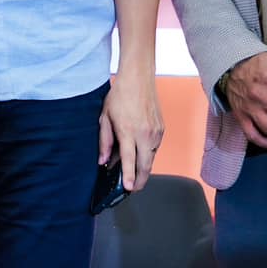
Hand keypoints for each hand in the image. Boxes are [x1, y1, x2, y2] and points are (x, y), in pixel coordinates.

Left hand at [99, 73, 164, 190]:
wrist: (138, 79)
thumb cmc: (120, 95)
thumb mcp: (105, 118)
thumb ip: (104, 141)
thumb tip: (104, 160)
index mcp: (128, 131)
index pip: (129, 160)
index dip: (129, 176)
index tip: (129, 188)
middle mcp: (145, 134)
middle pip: (145, 165)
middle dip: (140, 180)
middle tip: (133, 188)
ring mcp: (156, 132)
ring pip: (151, 158)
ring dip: (143, 166)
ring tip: (131, 170)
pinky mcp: (162, 129)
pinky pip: (155, 148)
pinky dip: (147, 154)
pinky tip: (138, 153)